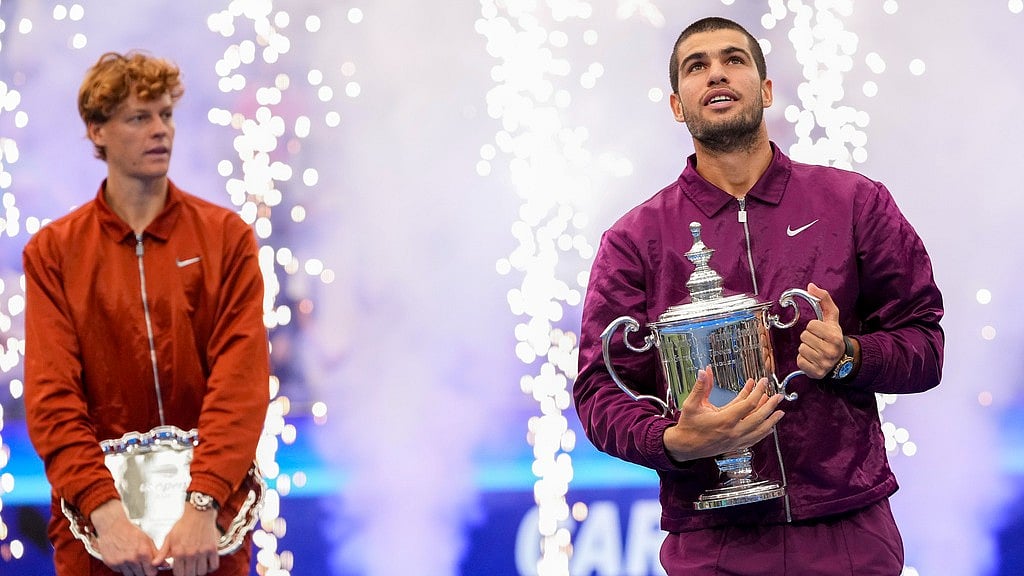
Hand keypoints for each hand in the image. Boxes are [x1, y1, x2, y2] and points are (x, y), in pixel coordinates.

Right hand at [90, 499, 158, 575]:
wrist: (113, 526)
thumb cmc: (130, 531)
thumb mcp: (147, 540)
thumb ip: (157, 554)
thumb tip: (165, 564)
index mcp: (143, 552)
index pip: (151, 573)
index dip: (152, 571)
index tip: (151, 568)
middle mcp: (132, 559)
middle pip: (141, 575)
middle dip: (143, 571)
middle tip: (142, 563)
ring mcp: (121, 562)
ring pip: (130, 575)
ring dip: (133, 570)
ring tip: (132, 560)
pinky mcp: (112, 564)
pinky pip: (120, 571)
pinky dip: (123, 567)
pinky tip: (124, 558)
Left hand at [153, 505, 219, 575]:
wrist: (199, 513)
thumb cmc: (184, 524)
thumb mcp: (170, 537)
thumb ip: (162, 552)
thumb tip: (155, 563)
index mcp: (178, 552)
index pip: (179, 574)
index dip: (180, 574)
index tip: (181, 570)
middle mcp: (190, 554)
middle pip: (190, 575)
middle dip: (189, 573)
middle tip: (189, 568)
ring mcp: (202, 552)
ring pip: (201, 572)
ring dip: (199, 570)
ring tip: (197, 565)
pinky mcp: (212, 549)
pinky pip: (213, 565)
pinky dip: (210, 567)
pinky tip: (207, 563)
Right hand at [662, 366, 784, 462]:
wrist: (685, 447)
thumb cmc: (689, 425)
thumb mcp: (692, 404)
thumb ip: (700, 387)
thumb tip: (704, 371)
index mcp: (724, 419)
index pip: (748, 404)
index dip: (757, 391)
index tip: (762, 382)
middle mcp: (733, 431)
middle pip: (758, 417)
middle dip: (770, 405)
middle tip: (778, 396)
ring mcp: (736, 440)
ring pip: (759, 430)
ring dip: (771, 420)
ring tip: (780, 411)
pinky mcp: (735, 446)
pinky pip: (754, 439)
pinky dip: (764, 433)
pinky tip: (770, 427)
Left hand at [797, 283, 845, 378]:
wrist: (841, 359)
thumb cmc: (833, 336)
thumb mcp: (831, 317)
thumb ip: (823, 299)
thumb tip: (810, 286)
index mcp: (835, 337)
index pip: (811, 325)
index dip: (813, 326)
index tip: (820, 330)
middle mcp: (831, 351)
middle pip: (804, 336)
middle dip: (808, 337)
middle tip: (817, 340)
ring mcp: (824, 363)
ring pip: (801, 349)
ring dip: (806, 348)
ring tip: (816, 349)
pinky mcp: (816, 373)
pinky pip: (800, 361)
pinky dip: (803, 359)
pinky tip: (812, 358)